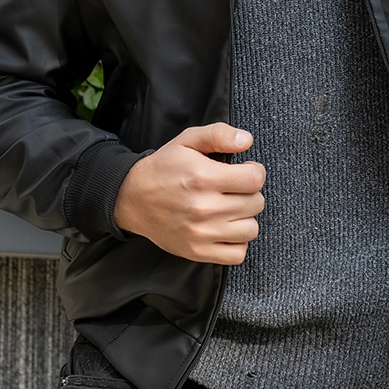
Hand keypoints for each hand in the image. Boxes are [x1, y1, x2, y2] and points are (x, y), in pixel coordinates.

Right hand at [113, 122, 265, 264]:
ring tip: (231, 208)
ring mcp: (201, 233)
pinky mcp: (197, 252)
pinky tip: (226, 228)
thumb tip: (246, 140)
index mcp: (203, 177)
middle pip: (255, 203)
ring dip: (245, 217)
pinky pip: (237, 254)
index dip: (255, 172)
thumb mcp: (187, 141)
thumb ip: (219, 134)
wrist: (133, 199)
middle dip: (250, 193)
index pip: (254, 179)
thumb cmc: (163, 168)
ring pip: (250, 229)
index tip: (245, 171)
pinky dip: (237, 242)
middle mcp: (204, 208)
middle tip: (235, 189)